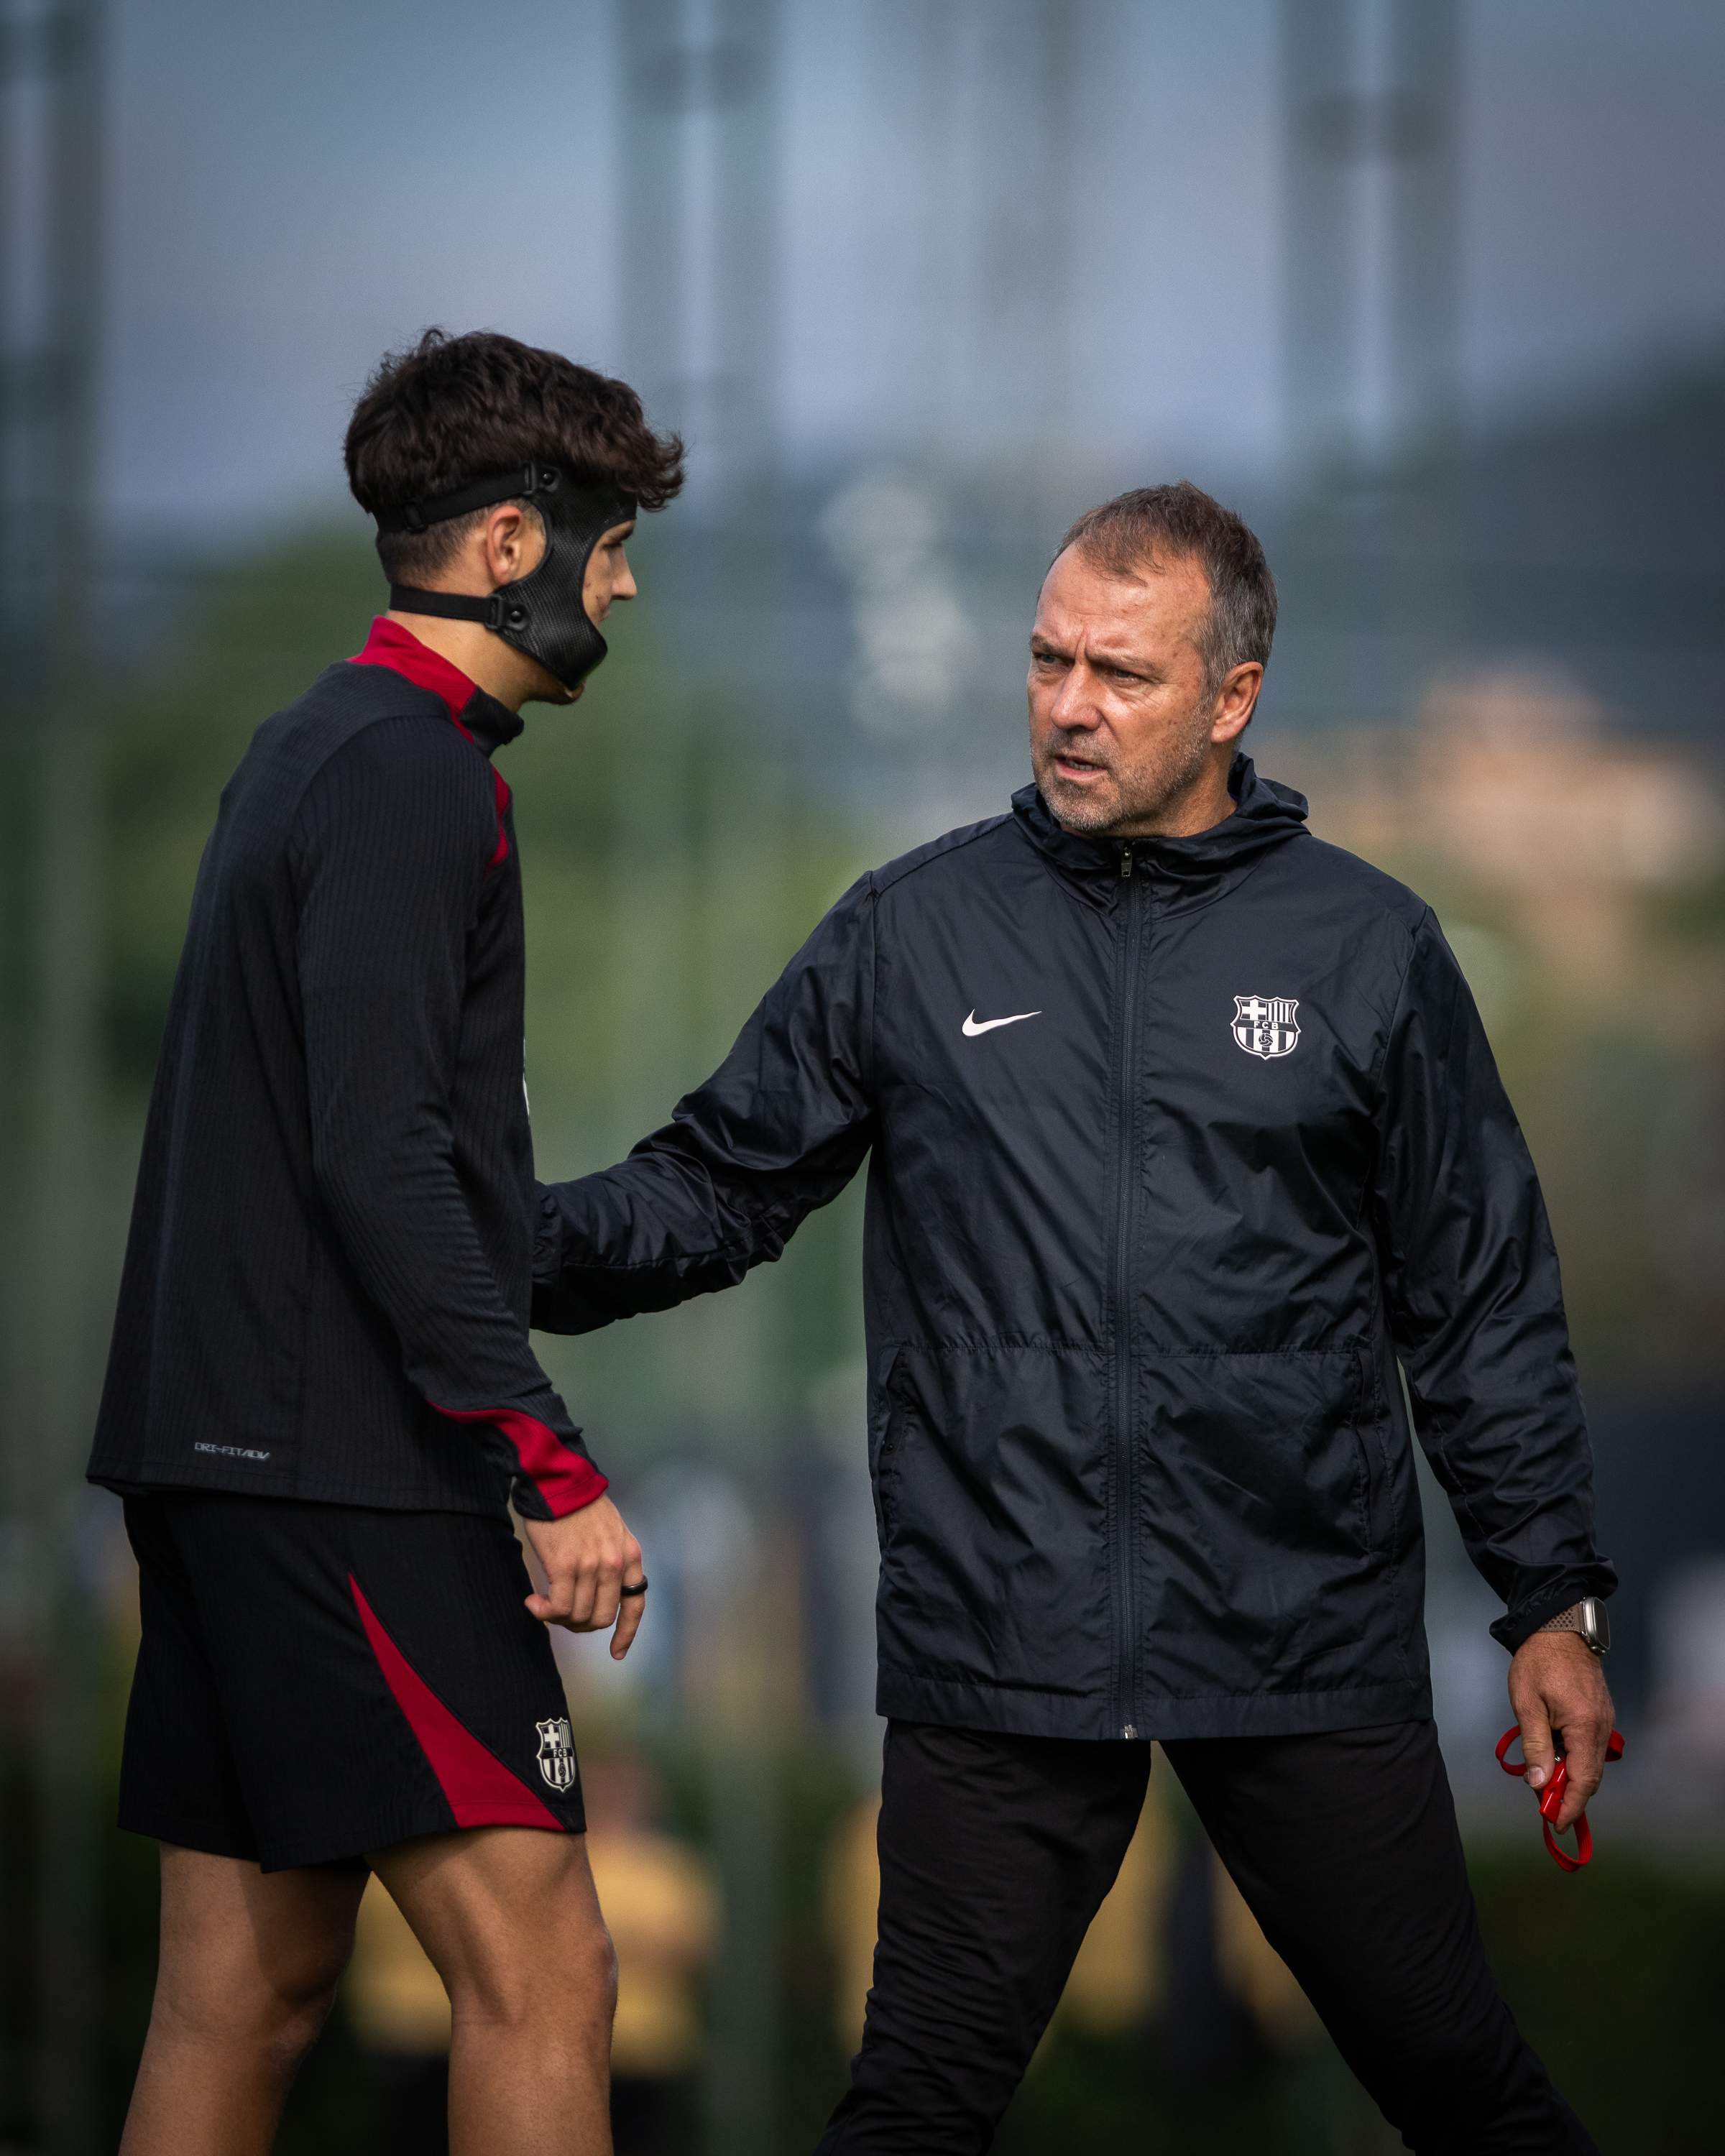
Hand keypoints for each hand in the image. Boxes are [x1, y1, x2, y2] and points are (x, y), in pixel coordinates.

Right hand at [521, 1496, 646, 1659]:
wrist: (559, 1482)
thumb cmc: (580, 1507)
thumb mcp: (612, 1532)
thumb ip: (611, 1562)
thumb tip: (595, 1597)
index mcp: (630, 1556)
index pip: (635, 1605)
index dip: (626, 1633)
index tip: (616, 1652)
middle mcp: (615, 1564)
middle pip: (602, 1618)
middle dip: (580, 1624)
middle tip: (561, 1614)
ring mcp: (591, 1567)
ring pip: (578, 1616)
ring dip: (558, 1618)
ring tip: (544, 1603)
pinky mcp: (565, 1566)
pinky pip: (558, 1608)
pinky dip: (544, 1612)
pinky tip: (533, 1600)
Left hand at [1507, 1629, 1614, 1832]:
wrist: (1559, 1628)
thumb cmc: (1538, 1662)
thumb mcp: (1527, 1704)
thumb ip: (1535, 1745)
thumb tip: (1539, 1783)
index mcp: (1584, 1727)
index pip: (1583, 1781)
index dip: (1570, 1806)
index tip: (1557, 1824)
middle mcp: (1601, 1728)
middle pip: (1589, 1776)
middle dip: (1568, 1795)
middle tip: (1544, 1806)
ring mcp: (1604, 1721)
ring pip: (1590, 1763)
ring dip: (1570, 1776)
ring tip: (1544, 1781)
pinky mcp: (1601, 1714)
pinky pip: (1590, 1747)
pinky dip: (1574, 1759)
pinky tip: (1554, 1756)